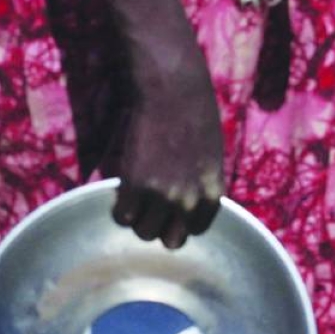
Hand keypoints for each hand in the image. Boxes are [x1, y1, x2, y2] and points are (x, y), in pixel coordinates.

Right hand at [113, 66, 224, 249]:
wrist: (174, 93)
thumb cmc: (197, 117)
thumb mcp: (212, 156)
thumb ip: (202, 184)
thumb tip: (186, 206)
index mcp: (213, 192)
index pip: (198, 230)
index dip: (183, 222)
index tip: (175, 212)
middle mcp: (189, 199)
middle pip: (169, 240)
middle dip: (161, 227)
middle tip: (152, 208)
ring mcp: (161, 194)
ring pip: (144, 231)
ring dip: (139, 220)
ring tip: (138, 200)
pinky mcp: (135, 184)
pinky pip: (123, 216)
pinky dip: (122, 208)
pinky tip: (125, 192)